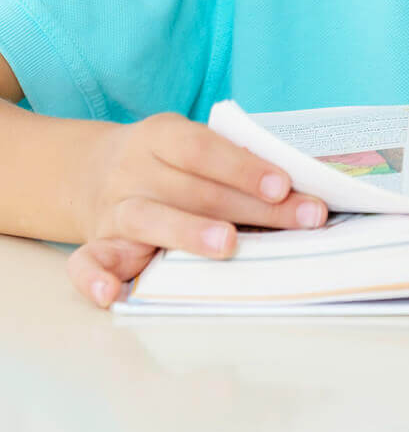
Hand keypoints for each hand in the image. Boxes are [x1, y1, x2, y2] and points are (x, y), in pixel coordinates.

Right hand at [67, 112, 328, 309]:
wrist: (88, 173)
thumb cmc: (165, 162)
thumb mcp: (188, 143)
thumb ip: (229, 158)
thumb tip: (297, 184)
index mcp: (160, 135)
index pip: (203, 149)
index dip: (244, 166)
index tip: (285, 185)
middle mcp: (133, 169)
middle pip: (193, 189)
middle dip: (251, 207)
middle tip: (299, 220)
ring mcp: (113, 209)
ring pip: (149, 219)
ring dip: (190, 233)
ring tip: (228, 245)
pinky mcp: (94, 244)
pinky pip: (85, 263)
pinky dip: (94, 280)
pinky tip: (113, 297)